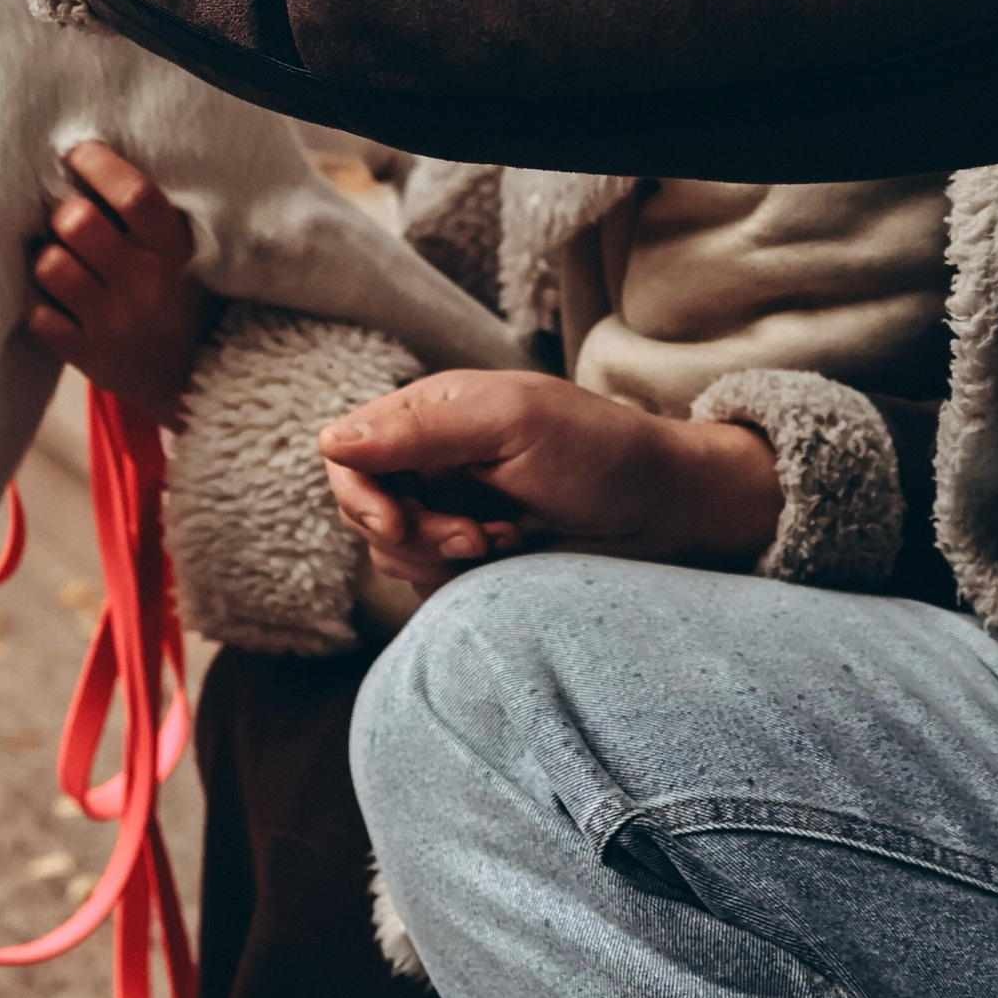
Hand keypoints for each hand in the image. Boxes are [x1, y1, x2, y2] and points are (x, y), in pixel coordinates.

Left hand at [28, 143, 208, 424]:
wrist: (188, 375)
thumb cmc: (171, 293)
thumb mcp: (178, 252)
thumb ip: (139, 216)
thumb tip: (78, 161)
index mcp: (174, 250)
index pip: (134, 195)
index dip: (98, 165)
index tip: (79, 154)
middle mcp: (147, 286)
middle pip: (78, 223)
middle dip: (63, 212)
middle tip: (68, 218)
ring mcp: (116, 324)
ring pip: (50, 265)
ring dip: (48, 257)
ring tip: (63, 262)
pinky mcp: (88, 356)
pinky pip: (38, 315)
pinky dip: (41, 303)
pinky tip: (58, 300)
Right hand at [318, 369, 778, 597]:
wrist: (667, 513)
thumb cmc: (601, 451)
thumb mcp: (513, 423)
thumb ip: (422, 429)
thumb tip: (330, 442)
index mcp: (432, 413)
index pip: (348, 455)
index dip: (361, 496)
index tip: (398, 522)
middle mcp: (431, 461)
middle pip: (364, 512)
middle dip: (415, 534)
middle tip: (480, 539)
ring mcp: (449, 511)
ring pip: (392, 554)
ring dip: (441, 559)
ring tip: (505, 544)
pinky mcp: (470, 559)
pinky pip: (426, 584)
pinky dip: (458, 582)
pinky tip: (508, 562)